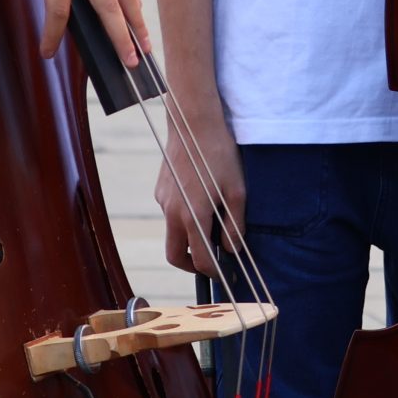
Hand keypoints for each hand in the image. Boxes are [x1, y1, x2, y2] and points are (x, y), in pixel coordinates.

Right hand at [155, 110, 244, 276]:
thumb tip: (231, 249)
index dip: (214, 272)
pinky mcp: (160, 190)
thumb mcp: (236, 191)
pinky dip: (183, 218)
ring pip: (172, 232)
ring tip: (211, 225)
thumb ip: (234, 225)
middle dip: (191, 264)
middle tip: (210, 262)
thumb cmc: (219, 155)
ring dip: (188, 238)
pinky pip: (170, 213)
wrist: (193, 123)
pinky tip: (201, 200)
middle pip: (174, 255)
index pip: (200, 259)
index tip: (224, 273)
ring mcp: (163, 200)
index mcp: (193, 216)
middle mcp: (172, 212)